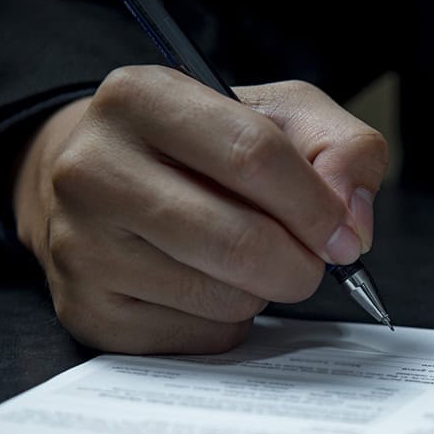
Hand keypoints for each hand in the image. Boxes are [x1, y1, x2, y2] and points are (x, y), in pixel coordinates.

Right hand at [12, 65, 387, 352]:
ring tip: (242, 260)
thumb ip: (342, 149)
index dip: (317, 206)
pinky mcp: (90, 311)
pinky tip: (205, 285)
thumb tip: (352, 223)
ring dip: (261, 291)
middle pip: (241, 242)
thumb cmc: (206, 148)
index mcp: (142, 96)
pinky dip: (226, 322)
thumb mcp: (281, 116)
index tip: (342, 234)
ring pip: (224, 298)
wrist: (108, 183)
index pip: (254, 155)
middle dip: (300, 264)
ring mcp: (81, 244)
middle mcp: (93, 167)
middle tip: (309, 261)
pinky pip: (200, 337)